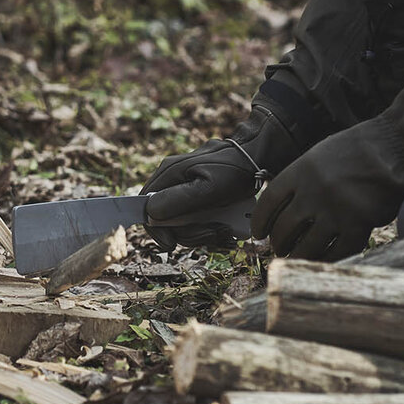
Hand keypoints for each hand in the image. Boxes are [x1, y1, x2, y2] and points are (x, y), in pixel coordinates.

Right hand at [141, 98, 305, 249]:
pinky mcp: (197, 198)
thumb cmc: (236, 170)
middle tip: (214, 235)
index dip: (155, 229)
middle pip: (167, 221)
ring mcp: (184, 190)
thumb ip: (179, 199)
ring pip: (183, 224)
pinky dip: (210, 230)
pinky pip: (196, 220)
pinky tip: (227, 230)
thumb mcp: (209, 188)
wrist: (258, 158)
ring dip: (204, 234)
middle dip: (190, 234)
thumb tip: (151, 213)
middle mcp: (172, 181)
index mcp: (169, 174)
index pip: (145, 207)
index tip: (172, 244)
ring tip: (226, 232)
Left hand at [251, 84, 403, 259]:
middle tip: (279, 248)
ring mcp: (335, 211)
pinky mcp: (358, 225)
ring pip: (306, 246)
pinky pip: (337, 252)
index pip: (268, 203)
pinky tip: (322, 259)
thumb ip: (301, 179)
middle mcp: (313, 193)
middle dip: (278, 243)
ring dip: (297, 255)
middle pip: (284, 228)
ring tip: (296, 257)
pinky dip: (327, 259)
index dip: (260, 222)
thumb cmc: (358, 149)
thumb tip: (284, 205)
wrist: (396, 146)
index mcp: (300, 171)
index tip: (258, 233)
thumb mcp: (320, 155)